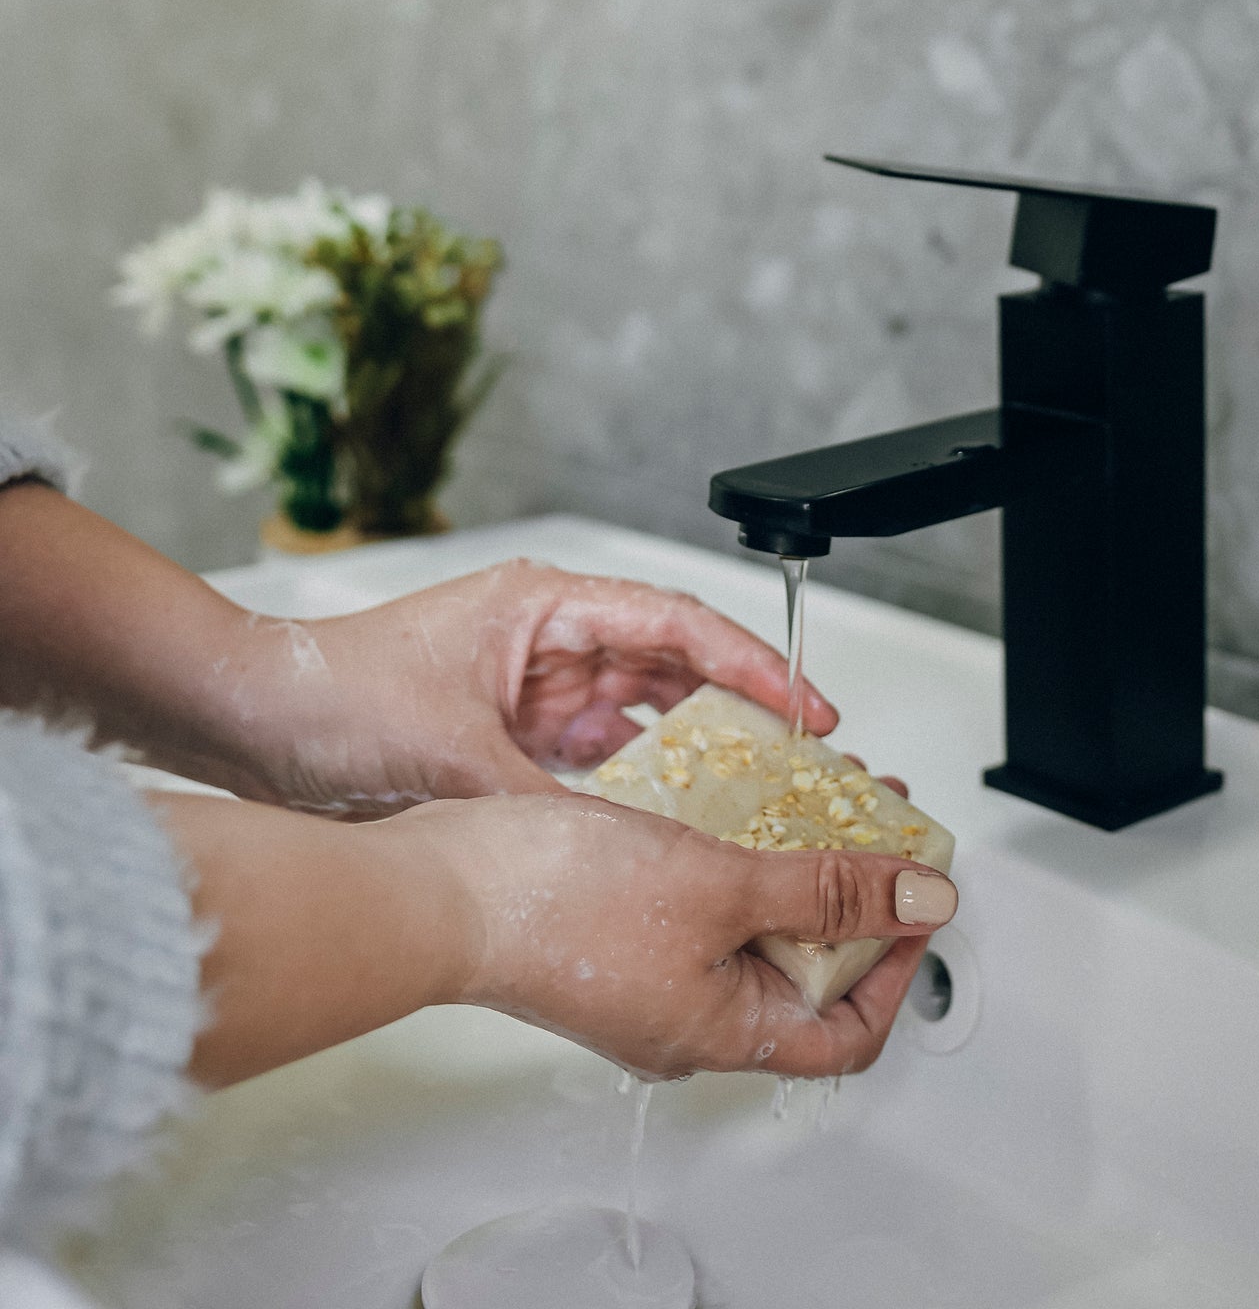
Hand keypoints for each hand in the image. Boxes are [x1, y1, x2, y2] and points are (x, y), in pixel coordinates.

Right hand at [160, 785, 956, 1088]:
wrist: (441, 884)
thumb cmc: (553, 904)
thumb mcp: (719, 884)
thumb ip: (827, 889)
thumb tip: (921, 898)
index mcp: (722, 1031)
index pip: (850, 1029)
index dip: (897, 960)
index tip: (916, 893)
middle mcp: (688, 1014)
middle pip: (805, 966)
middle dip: (849, 888)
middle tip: (873, 822)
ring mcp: (650, 974)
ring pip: (753, 921)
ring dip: (794, 856)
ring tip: (814, 793)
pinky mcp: (616, 927)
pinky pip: (701, 895)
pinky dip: (735, 848)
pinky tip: (738, 796)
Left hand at [234, 559, 840, 813]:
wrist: (246, 724)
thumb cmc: (331, 701)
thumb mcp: (459, 760)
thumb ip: (551, 807)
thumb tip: (630, 856)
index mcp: (544, 606)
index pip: (676, 624)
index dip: (753, 665)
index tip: (809, 707)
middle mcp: (545, 638)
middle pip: (670, 668)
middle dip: (739, 714)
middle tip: (802, 766)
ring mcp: (527, 687)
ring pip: (638, 717)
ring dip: (692, 754)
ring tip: (754, 801)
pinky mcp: (506, 735)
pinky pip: (594, 759)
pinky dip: (635, 789)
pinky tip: (671, 826)